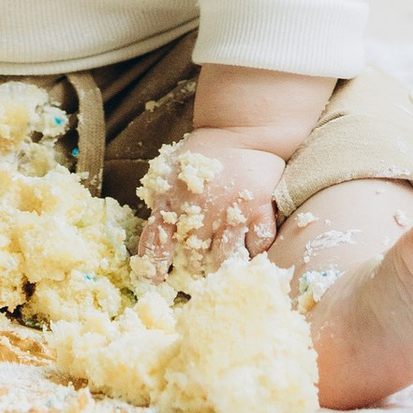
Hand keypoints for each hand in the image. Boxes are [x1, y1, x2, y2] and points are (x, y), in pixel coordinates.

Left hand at [136, 129, 289, 283]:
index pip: (156, 242)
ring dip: (221, 264)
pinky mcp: (259, 210)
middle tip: (198, 270)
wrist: (240, 130)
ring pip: (224, 259)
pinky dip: (251, 252)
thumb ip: (161, 207)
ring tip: (220, 263)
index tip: (155, 283)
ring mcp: (231, 210)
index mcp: (171, 198)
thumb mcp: (169, 173)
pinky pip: (256, 247)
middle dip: (195, 268)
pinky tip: (246, 246)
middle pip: (194, 258)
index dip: (154, 267)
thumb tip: (154, 249)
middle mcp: (199, 207)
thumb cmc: (201, 155)